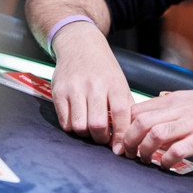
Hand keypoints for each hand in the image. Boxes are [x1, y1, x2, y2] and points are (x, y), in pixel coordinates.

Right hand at [50, 21, 133, 153]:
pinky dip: (72, 128)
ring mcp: (75, 88)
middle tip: (103, 138)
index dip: (122, 136)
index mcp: (114, 83)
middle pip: (98, 124)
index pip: (121, 115)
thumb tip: (133, 135)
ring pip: (79, 126)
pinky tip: (78, 120)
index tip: (121, 148)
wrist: (80, 44)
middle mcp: (94, 85)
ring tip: (90, 130)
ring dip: (86, 134)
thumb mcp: (120, 82)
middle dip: (102, 138)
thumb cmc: (103, 68)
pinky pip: (65, 122)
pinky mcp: (59, 92)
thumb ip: (126, 106)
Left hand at [123, 84, 192, 168]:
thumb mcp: (192, 100)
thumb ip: (171, 108)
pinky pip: (177, 150)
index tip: (118, 138)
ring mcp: (192, 123)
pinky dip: (166, 160)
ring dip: (143, 150)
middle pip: (140, 122)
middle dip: (126, 140)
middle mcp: (179, 109)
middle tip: (125, 154)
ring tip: (143, 160)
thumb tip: (151, 118)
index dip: (122, 125)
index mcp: (174, 99)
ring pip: (154, 134)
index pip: (137, 109)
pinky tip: (165, 165)